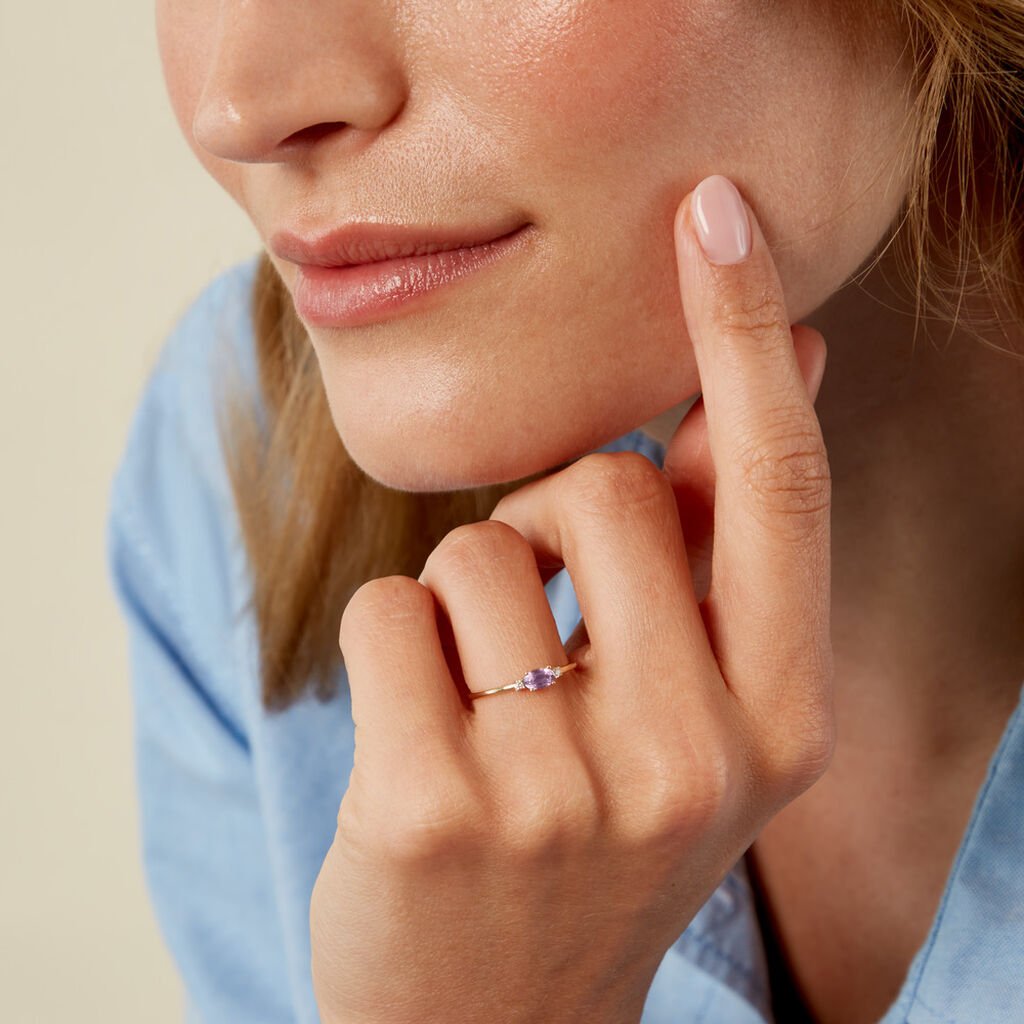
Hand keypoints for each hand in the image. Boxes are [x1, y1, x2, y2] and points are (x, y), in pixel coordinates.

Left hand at [311, 174, 833, 1023]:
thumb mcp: (692, 712)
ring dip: (467, 599)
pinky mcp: (429, 811)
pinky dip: (388, 647)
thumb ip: (723, 549)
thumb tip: (777, 363)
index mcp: (777, 720)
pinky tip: (416, 737)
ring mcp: (557, 794)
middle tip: (545, 607)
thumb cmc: (593, 840)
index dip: (746, 334)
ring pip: (478, 552)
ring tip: (486, 702)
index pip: (775, 488)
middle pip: (604, 490)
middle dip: (551, 518)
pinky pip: (388, 614)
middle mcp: (689, 758)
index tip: (713, 213)